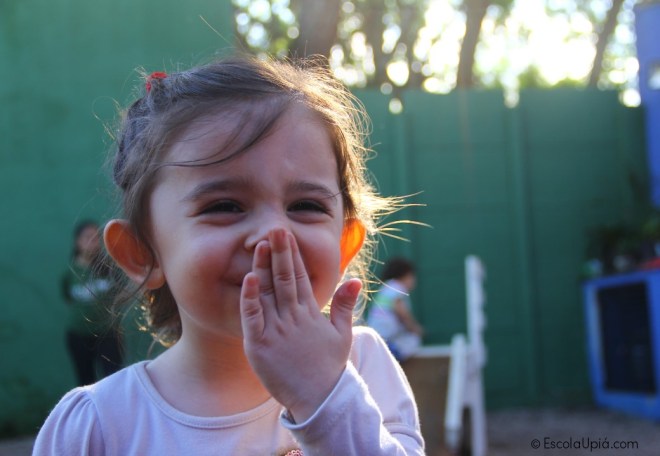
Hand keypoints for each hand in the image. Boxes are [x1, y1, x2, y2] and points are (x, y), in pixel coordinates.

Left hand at [240, 228, 360, 421]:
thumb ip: (345, 305)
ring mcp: (276, 330)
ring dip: (264, 267)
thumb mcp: (342, 334)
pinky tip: (248, 277)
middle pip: (285, 278)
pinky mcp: (259, 345)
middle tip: (276, 228)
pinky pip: (253, 316)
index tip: (287, 234)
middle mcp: (293, 317)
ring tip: (261, 243)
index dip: (292, 255)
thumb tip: (354, 280)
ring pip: (268, 292)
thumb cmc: (329, 368)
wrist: (320, 400)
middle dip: (280, 251)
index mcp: (311, 313)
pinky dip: (250, 297)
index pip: (300, 277)